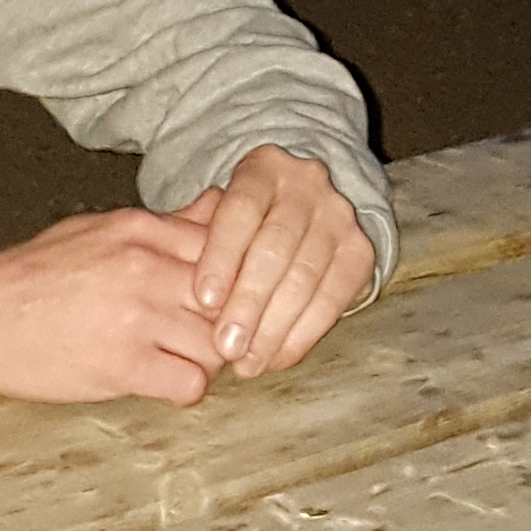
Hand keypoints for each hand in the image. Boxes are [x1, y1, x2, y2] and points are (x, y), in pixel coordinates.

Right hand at [0, 206, 222, 405]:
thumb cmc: (33, 273)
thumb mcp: (102, 228)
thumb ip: (167, 224)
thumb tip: (220, 205)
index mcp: (142, 229)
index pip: (229, 247)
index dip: (238, 279)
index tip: (228, 298)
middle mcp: (146, 267)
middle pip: (233, 298)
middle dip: (229, 322)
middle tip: (212, 336)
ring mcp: (137, 316)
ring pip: (219, 344)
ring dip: (208, 359)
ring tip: (180, 359)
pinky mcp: (123, 365)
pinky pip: (191, 384)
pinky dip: (184, 389)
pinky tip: (161, 381)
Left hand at [180, 143, 372, 377]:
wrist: (302, 207)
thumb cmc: (241, 222)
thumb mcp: (214, 214)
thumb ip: (194, 238)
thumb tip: (170, 277)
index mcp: (263, 167)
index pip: (241, 210)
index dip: (222, 257)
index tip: (203, 301)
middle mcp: (307, 184)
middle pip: (276, 246)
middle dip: (249, 302)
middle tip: (224, 346)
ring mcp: (339, 217)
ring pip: (306, 276)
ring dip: (274, 328)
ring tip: (246, 363)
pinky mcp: (360, 252)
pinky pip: (334, 299)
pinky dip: (303, 334)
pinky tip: (276, 358)